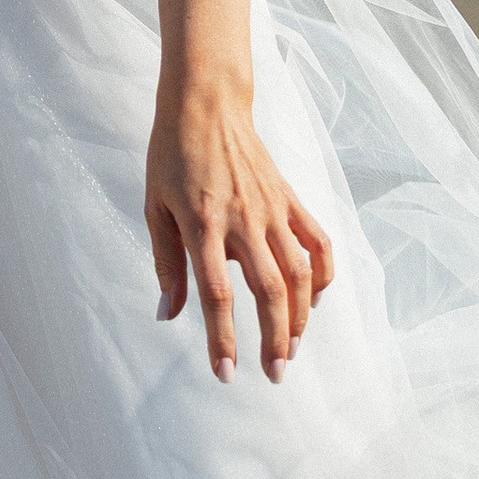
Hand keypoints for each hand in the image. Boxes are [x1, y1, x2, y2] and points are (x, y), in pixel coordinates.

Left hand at [146, 88, 332, 381]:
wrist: (206, 104)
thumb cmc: (172, 157)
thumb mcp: (155, 208)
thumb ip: (166, 264)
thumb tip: (167, 315)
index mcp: (202, 224)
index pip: (216, 293)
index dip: (221, 338)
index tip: (225, 373)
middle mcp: (242, 220)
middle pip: (268, 290)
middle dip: (274, 339)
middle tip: (275, 374)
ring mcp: (272, 209)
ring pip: (299, 273)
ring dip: (301, 317)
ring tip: (294, 348)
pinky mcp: (290, 198)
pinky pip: (318, 242)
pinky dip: (323, 275)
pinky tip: (315, 300)